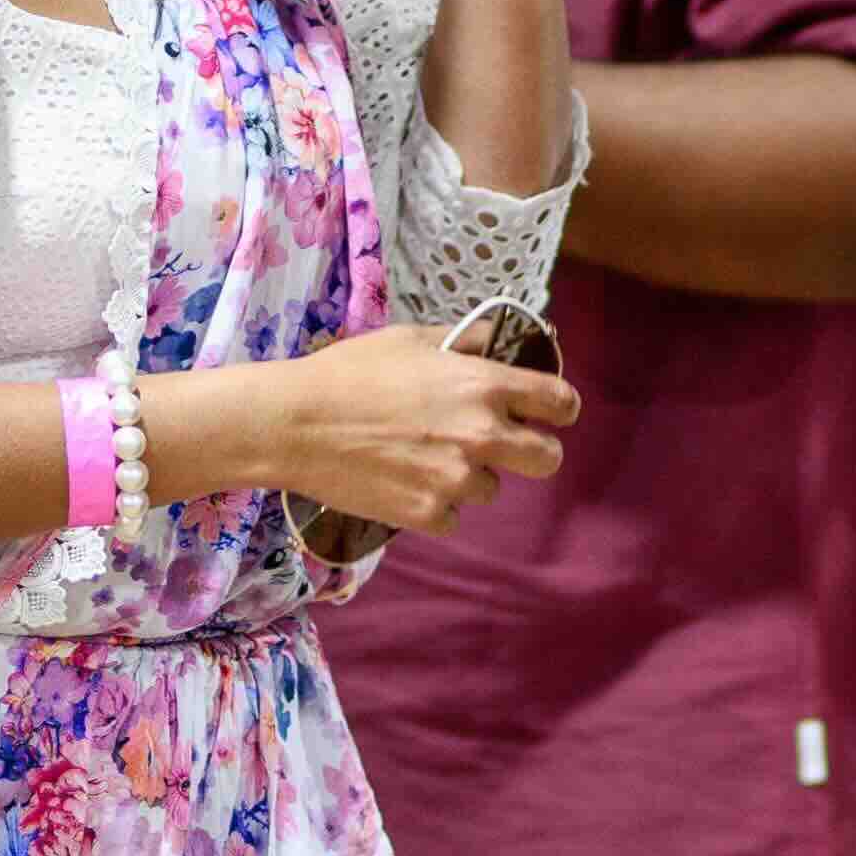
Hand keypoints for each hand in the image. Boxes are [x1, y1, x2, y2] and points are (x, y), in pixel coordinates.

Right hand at [253, 319, 581, 537]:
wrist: (294, 424)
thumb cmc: (349, 372)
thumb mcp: (413, 339)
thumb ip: (468, 342)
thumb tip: (503, 342)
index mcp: (485, 385)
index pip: (561, 403)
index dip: (559, 408)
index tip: (549, 413)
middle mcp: (482, 434)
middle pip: (548, 459)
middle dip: (530, 452)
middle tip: (497, 445)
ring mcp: (456, 479)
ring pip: (491, 488)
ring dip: (468, 476)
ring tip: (421, 456)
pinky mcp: (428, 514)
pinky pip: (452, 516)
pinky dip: (433, 504)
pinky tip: (400, 480)